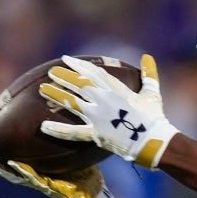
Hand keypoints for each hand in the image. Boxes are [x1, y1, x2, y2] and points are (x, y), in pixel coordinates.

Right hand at [0, 156, 111, 197]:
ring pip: (19, 178)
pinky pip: (35, 180)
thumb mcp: (73, 158)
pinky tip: (15, 165)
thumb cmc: (84, 176)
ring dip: (4, 170)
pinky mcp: (52, 189)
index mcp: (41, 173)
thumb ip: (66, 145)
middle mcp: (39, 180)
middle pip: (13, 173)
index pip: (18, 165)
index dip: (4, 159)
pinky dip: (24, 173)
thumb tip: (65, 123)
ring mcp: (44, 185)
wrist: (95, 194)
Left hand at [38, 54, 178, 168]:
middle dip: (64, 77)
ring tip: (42, 88)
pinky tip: (43, 126)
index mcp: (116, 89)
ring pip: (71, 102)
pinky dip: (58, 130)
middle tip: (52, 72)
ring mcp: (97, 116)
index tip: (66, 59)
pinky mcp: (95, 133)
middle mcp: (103, 99)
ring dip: (56, 94)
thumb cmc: (154, 117)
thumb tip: (147, 56)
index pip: (93, 73)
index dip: (78, 65)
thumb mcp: (152, 93)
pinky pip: (73, 132)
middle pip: (79, 84)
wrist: (153, 141)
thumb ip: (149, 74)